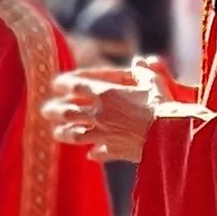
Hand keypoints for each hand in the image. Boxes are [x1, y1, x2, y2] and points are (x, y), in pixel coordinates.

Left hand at [42, 62, 166, 164]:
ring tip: (57, 133)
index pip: (76, 86)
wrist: (170, 134)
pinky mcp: (114, 151)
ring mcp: (104, 134)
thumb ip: (144, 72)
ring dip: (64, 133)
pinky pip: (98, 152)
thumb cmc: (163, 104)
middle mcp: (100, 114)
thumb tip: (141, 61)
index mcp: (107, 93)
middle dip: (54, 110)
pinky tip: (90, 154)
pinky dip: (93, 153)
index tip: (55, 84)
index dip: (63, 84)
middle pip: (68, 111)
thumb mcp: (154, 82)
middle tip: (46, 111)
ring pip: (75, 134)